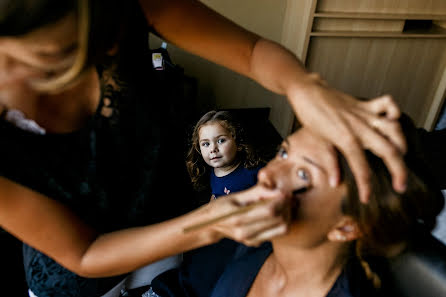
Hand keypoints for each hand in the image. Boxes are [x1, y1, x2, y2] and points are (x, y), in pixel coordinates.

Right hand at [204, 185, 289, 245]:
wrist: (211, 226)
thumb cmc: (222, 207)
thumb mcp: (236, 196)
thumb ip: (256, 192)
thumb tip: (275, 188)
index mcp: (238, 218)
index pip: (270, 210)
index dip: (281, 200)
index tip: (285, 191)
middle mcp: (245, 233)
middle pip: (279, 220)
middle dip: (287, 206)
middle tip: (288, 196)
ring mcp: (251, 240)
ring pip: (282, 228)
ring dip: (288, 214)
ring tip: (286, 204)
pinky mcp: (255, 243)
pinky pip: (277, 233)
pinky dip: (282, 222)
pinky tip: (279, 212)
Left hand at [288, 74, 406, 201]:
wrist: (307, 92)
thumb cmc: (310, 117)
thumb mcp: (318, 142)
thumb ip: (330, 163)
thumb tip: (335, 183)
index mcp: (346, 139)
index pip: (362, 168)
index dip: (366, 186)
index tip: (367, 198)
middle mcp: (359, 127)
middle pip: (388, 150)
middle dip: (398, 171)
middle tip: (400, 186)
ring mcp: (364, 114)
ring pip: (393, 128)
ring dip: (401, 143)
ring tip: (402, 155)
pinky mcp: (365, 104)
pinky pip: (387, 103)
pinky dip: (395, 110)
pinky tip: (394, 120)